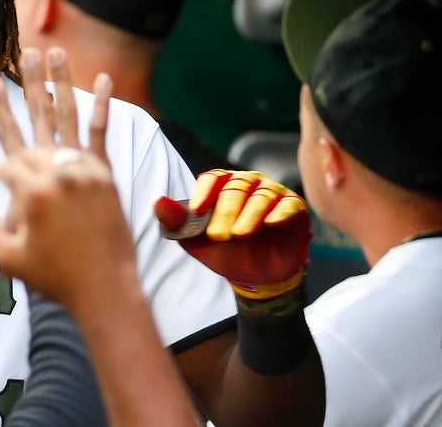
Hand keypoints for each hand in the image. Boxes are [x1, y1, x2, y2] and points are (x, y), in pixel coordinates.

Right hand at [0, 47, 130, 308]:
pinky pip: (101, 133)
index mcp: (29, 191)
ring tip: (51, 52)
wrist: (105, 289)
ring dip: (58, 82)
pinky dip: (101, 106)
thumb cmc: (53, 276)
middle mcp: (55, 172)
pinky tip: (102, 78)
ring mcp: (83, 169)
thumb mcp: (7, 256)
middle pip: (33, 122)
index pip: (6, 162)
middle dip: (23, 88)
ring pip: (66, 117)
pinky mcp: (104, 173)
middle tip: (17, 56)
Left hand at [154, 169, 310, 297]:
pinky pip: (289, 205)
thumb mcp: (197, 241)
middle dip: (225, 210)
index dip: (205, 191)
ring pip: (262, 194)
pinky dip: (279, 212)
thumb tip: (157, 202)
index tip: (197, 210)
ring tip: (240, 234)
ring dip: (250, 214)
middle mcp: (249, 185)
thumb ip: (177, 222)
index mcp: (223, 187)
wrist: (257, 276)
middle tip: (218, 235)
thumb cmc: (225, 252)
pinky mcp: (295, 209)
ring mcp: (273, 195)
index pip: (213, 178)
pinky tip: (271, 223)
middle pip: (236, 186)